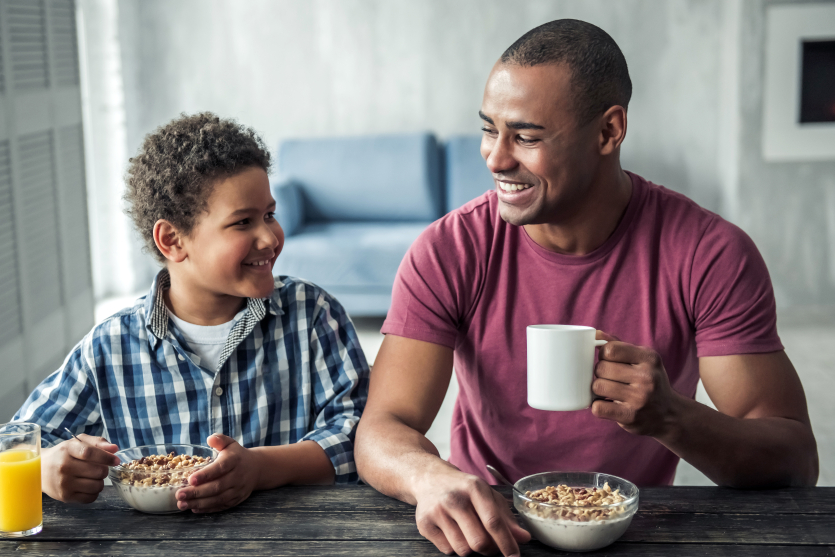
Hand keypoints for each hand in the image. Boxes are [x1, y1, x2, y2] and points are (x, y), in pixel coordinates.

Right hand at [41, 434, 119, 503]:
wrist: (39, 470)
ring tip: (93, 477)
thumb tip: (115, 448)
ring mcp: (64, 483)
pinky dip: (94, 492)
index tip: (116, 460)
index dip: (107, 457)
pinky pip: (90, 498)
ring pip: (96, 485)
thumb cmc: (63, 454)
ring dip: (100, 481)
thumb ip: (97, 442)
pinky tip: (88, 486)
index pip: (90, 453)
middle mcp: (64, 467)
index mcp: (67, 450)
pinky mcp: (65, 497)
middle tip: (100, 468)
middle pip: (97, 471)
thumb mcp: (77, 442)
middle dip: (104, 470)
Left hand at [176, 434, 258, 512]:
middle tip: (179, 495)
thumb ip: (220, 440)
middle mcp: (237, 476)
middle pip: (217, 487)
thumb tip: (210, 439)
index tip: (190, 479)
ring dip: (199, 503)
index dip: (206, 475)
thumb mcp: (230, 444)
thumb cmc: (237, 456)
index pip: (220, 468)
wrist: (256, 469)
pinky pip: (221, 506)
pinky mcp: (236, 500)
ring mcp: (237, 490)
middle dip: (197, 492)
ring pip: (218, 499)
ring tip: (182, 504)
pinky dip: (207, 509)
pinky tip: (194, 508)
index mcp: (235, 461)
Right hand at [413, 463, 529, 556]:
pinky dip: (454, 546)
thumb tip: (524, 538)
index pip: (493, 521)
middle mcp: (454, 498)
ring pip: (463, 550)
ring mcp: (437, 511)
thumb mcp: (487, 495)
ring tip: (468, 533)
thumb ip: (506, 518)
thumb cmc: (463, 489)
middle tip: (490, 545)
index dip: (506, 542)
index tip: (514, 556)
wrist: (430, 478)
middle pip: (479, 542)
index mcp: (474, 488)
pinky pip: (447, 550)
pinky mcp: (424, 523)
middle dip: (489, 549)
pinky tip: (452, 530)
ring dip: (470, 548)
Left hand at [591, 331, 683, 436]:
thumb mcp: (642, 359)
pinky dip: (598, 406)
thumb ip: (618, 345)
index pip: (610, 349)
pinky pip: (598, 408)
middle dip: (600, 373)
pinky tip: (608, 404)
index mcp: (649, 358)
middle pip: (601, 368)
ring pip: (597, 386)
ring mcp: (639, 398)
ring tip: (609, 391)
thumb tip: (595, 333)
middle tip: (610, 378)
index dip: (603, 355)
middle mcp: (647, 377)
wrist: (670, 414)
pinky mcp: (630, 417)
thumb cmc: (650, 381)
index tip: (609, 361)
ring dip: (598, 389)